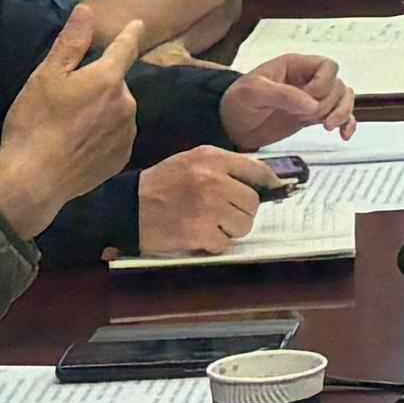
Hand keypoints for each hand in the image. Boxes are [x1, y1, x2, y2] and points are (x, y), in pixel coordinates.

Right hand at [0, 11, 146, 234]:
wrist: (34, 181)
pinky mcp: (122, 158)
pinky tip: (79, 144)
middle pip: (116, 83)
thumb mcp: (47, 76)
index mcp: (108, 79)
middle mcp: (126, 104)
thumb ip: (72, 42)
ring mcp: (127, 133)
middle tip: (69, 97)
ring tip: (71, 124)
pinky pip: (116, 136)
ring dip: (102, 110)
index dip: (130, 33)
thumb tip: (88, 11)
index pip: (125, 47)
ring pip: (117, 110)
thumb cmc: (36, 123)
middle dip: (100, 83)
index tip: (138, 24)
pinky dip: (103, 135)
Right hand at [136, 144, 289, 257]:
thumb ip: (224, 165)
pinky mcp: (198, 233)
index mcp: (212, 159)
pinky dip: (215, 243)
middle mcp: (213, 181)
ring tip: (212, 224)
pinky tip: (201, 236)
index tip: (275, 189)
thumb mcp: (191, 160)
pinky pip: (225, 243)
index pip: (256, 169)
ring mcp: (207, 208)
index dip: (269, 182)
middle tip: (227, 213)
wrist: (128, 207)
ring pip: (243, 224)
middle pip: (252, 202)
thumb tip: (260, 179)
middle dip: (243, 211)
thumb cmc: (161, 183)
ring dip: (231, 229)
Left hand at [222, 53, 357, 146]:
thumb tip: (312, 104)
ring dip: (342, 113)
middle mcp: (307, 80)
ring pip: (343, 99)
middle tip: (309, 118)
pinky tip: (344, 135)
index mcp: (294, 66)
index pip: (327, 66)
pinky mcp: (311, 117)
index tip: (309, 100)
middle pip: (338, 85)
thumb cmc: (237, 102)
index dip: (324, 83)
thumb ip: (282, 95)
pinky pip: (339, 116)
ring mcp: (310, 99)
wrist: (229, 126)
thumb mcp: (253, 93)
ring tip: (328, 127)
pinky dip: (346, 124)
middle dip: (329, 104)